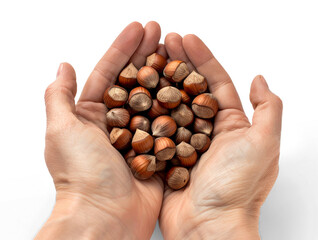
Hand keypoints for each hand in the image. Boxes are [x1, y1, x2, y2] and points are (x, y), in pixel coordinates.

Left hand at [36, 22, 165, 239]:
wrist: (107, 217)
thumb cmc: (82, 174)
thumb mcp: (62, 130)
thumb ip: (59, 97)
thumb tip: (63, 68)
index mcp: (92, 115)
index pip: (110, 73)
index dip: (124, 49)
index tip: (139, 28)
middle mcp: (116, 123)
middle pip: (135, 81)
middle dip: (147, 55)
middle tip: (161, 32)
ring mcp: (140, 136)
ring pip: (154, 98)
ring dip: (165, 74)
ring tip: (177, 50)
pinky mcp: (157, 150)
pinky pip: (170, 123)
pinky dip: (179, 105)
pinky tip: (188, 86)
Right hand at [159, 34, 282, 238]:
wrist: (208, 227)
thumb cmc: (237, 188)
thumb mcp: (264, 145)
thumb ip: (268, 110)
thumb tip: (260, 79)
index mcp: (230, 125)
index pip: (214, 82)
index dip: (201, 58)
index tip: (185, 38)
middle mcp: (206, 131)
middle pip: (189, 89)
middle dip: (177, 63)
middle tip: (162, 42)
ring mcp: (183, 142)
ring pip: (170, 105)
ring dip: (159, 82)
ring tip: (146, 60)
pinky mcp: (164, 154)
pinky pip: (154, 127)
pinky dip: (145, 110)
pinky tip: (134, 93)